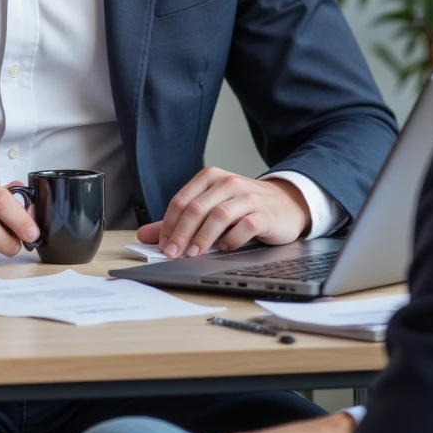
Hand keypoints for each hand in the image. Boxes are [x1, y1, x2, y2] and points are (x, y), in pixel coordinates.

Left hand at [137, 168, 309, 256]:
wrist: (287, 204)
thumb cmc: (244, 207)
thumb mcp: (211, 208)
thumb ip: (179, 221)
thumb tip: (145, 234)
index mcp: (210, 178)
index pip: (181, 200)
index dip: (169, 225)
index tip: (162, 245)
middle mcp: (228, 183)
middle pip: (196, 208)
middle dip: (181, 234)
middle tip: (172, 254)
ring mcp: (247, 197)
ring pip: (218, 216)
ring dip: (202, 237)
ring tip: (194, 254)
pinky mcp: (265, 213)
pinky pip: (245, 226)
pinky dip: (232, 239)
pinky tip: (225, 248)